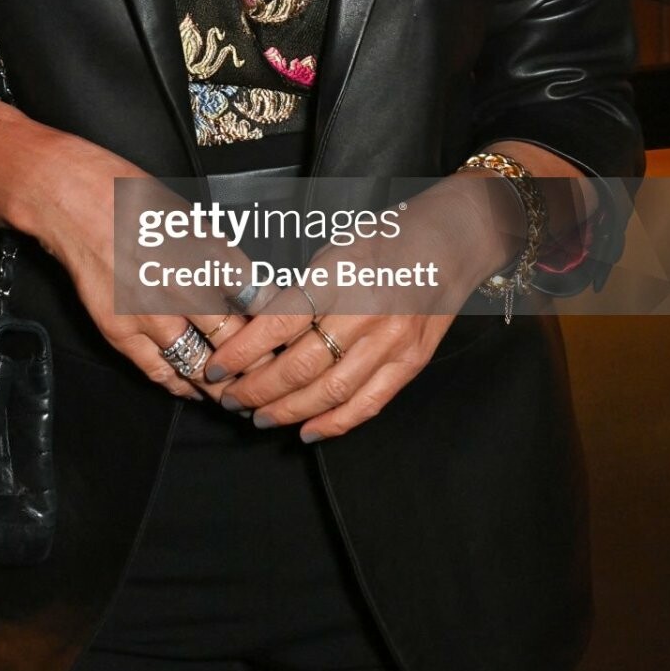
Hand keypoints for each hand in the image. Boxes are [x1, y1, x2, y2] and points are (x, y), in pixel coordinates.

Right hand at [14, 129, 267, 402]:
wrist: (73, 200)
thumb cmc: (131, 198)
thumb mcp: (192, 218)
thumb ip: (221, 257)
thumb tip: (247, 285)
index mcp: (207, 256)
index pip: (257, 305)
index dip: (277, 327)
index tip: (287, 339)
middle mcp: (182, 289)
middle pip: (235, 342)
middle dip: (258, 364)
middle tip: (273, 375)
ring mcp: (150, 315)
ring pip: (201, 366)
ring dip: (224, 383)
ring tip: (242, 394)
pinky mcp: (120, 332)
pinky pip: (160, 372)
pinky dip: (182, 385)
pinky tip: (196, 389)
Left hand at [198, 175, 518, 438]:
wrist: (451, 242)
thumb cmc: (386, 239)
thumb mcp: (334, 250)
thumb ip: (300, 290)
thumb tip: (256, 327)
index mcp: (338, 276)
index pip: (278, 323)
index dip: (243, 352)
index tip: (218, 367)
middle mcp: (365, 312)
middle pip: (300, 366)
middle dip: (258, 390)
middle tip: (230, 399)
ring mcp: (392, 342)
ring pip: (330, 392)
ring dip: (288, 411)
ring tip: (260, 417)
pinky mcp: (410, 363)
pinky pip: (367, 404)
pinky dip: (334, 424)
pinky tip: (307, 431)